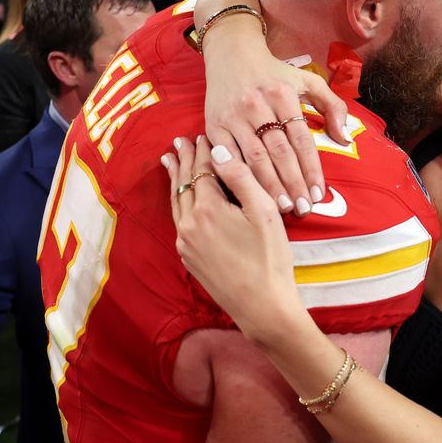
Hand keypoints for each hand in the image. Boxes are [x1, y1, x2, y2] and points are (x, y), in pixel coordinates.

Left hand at [163, 137, 300, 341]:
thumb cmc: (270, 258)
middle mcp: (190, 224)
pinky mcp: (189, 258)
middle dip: (183, 161)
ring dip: (175, 180)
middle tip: (179, 142)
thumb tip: (218, 151)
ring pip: (177, 203)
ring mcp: (186, 243)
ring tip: (170, 162)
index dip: (202, 152)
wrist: (262, 306)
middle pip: (184, 184)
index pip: (202, 171)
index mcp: (208, 209)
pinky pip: (179, 221)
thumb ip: (241, 177)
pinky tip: (181, 199)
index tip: (199, 135)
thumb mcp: (263, 212)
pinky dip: (178, 202)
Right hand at [196, 0, 348, 213]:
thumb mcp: (307, 81)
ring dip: (270, 186)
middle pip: (279, 152)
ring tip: (284, 208)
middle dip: (293, 183)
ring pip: (255, 158)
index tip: (319, 194)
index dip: (312, 169)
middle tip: (303, 208)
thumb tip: (345, 138)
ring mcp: (234, 116)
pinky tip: (252, 195)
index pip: (301, 139)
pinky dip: (241, 177)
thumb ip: (332, 107)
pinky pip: (229, 157)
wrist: (231, 54)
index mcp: (283, 95)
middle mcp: (258, 105)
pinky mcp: (214, 125)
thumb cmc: (274, 73)